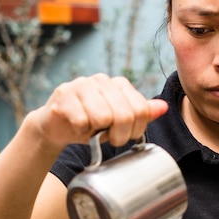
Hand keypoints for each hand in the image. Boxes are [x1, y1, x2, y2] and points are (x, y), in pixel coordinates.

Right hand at [30, 74, 168, 148]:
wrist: (56, 127)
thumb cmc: (90, 124)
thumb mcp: (119, 121)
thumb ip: (141, 114)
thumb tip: (163, 108)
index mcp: (119, 84)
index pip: (141, 110)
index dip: (135, 130)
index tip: (125, 136)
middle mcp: (102, 80)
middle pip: (124, 114)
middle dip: (118, 135)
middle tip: (109, 138)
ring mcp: (81, 84)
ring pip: (102, 117)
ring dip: (96, 132)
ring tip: (90, 130)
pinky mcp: (63, 94)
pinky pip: (81, 120)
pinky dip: (79, 130)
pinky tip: (76, 126)